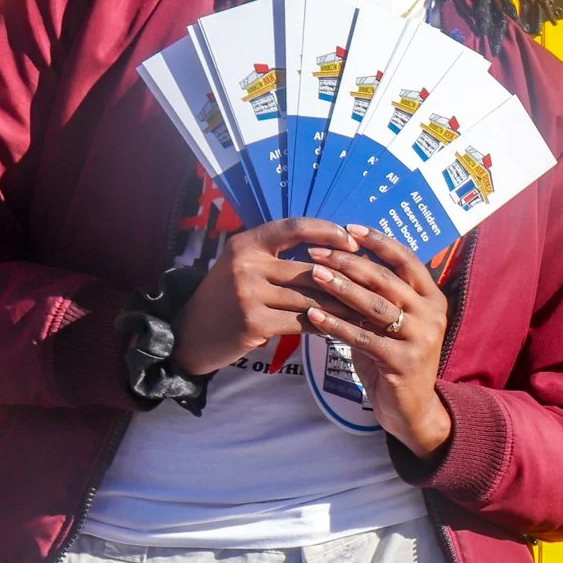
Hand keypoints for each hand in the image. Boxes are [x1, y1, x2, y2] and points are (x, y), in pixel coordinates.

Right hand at [172, 217, 358, 375]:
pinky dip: (326, 326)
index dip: (328, 231)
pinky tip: (342, 328)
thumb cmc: (226, 298)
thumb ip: (278, 254)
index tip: (354, 240)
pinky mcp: (254, 322)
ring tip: (366, 310)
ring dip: (342, 306)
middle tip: (374, 284)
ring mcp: (248, 294)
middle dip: (346, 278)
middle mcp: (246, 264)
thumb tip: (333, 247)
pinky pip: (302, 322)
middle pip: (311, 268)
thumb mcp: (244, 265)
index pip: (294, 227)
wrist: (188, 335)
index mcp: (246, 243)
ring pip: (311, 298)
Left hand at [303, 225, 452, 461]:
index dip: (378, 241)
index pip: (407, 259)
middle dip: (349, 262)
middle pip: (387, 279)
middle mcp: (432, 314)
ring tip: (313, 274)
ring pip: (375, 305)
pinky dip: (335, 325)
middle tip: (317, 252)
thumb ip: (378, 297)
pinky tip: (312, 315)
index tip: (348, 228)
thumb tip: (343, 260)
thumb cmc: (394, 359)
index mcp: (432, 298)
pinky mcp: (404, 362)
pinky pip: (363, 338)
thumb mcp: (392, 324)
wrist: (412, 409)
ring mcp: (421, 338)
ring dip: (341, 288)